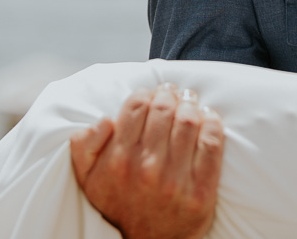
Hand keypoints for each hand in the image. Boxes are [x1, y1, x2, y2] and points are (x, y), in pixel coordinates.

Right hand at [70, 84, 223, 238]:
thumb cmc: (118, 203)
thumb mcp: (87, 178)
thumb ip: (84, 146)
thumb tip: (105, 119)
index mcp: (119, 159)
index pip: (137, 106)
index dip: (146, 92)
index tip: (151, 92)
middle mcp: (147, 168)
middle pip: (165, 109)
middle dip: (170, 94)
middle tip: (173, 93)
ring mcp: (176, 180)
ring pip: (189, 122)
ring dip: (191, 104)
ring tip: (190, 102)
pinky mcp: (201, 192)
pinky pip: (211, 145)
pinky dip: (212, 124)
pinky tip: (208, 117)